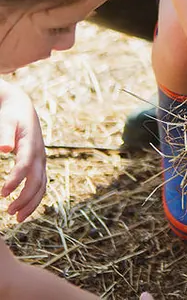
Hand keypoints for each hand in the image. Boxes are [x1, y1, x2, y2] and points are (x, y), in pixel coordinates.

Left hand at [0, 85, 46, 221]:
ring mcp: (42, 159)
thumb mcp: (6, 121)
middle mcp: (40, 154)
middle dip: (26, 198)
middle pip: (37, 180)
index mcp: (31, 144)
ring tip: (17, 217)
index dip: (15, 181)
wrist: (23, 108)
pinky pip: (41, 184)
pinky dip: (35, 198)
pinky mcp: (40, 163)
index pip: (25, 166)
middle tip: (9, 212)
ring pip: (42, 185)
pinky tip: (24, 208)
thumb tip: (3, 150)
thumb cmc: (11, 115)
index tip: (1, 194)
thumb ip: (4, 135)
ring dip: (32, 203)